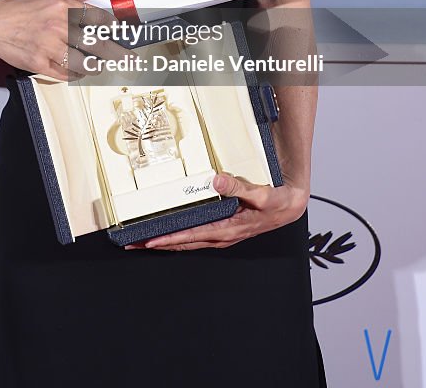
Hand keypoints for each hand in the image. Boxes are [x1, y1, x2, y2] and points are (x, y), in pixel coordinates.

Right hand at [0, 0, 133, 79]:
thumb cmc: (13, 7)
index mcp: (60, 6)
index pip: (96, 17)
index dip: (113, 26)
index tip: (122, 31)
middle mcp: (58, 27)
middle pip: (97, 43)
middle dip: (116, 52)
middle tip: (129, 58)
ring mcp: (49, 48)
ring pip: (85, 62)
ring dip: (98, 66)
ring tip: (105, 66)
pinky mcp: (40, 64)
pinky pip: (66, 73)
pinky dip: (77, 74)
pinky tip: (82, 72)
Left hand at [125, 172, 308, 250]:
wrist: (291, 204)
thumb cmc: (276, 201)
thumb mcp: (260, 194)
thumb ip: (237, 187)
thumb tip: (215, 181)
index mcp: (228, 229)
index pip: (192, 236)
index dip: (170, 239)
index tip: (150, 241)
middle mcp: (222, 235)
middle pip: (184, 243)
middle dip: (159, 244)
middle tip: (134, 245)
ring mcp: (223, 234)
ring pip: (189, 241)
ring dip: (168, 242)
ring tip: (145, 241)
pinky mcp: (225, 229)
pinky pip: (198, 235)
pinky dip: (182, 236)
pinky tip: (172, 233)